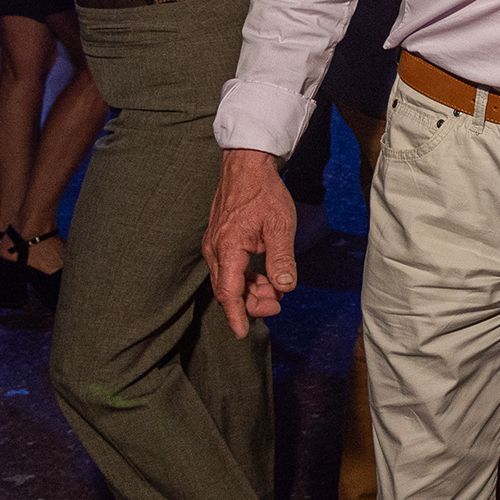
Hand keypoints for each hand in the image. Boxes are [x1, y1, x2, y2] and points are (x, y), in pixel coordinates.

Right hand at [204, 148, 299, 337]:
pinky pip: (229, 268)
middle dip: (251, 303)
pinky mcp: (219, 240)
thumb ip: (281, 259)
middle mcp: (215, 250)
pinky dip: (245, 277)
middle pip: (228, 290)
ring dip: (250, 290)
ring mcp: (215, 245)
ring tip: (275, 289)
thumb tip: (285, 286)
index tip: (242, 332)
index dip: (236, 315)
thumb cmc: (263, 193)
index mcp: (227, 248)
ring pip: (228, 280)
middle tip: (278, 303)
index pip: (228, 292)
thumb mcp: (280, 226)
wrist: (246, 167)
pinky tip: (264, 276)